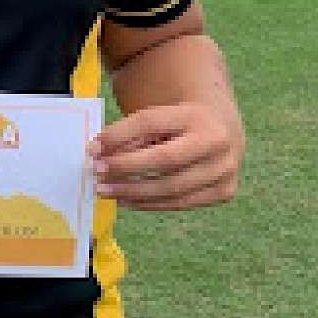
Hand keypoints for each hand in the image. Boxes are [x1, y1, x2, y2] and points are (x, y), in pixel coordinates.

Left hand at [93, 102, 242, 210]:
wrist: (220, 129)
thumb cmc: (176, 123)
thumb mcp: (156, 117)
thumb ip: (129, 131)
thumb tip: (96, 153)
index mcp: (196, 114)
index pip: (150, 123)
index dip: (118, 136)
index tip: (92, 149)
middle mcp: (217, 141)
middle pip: (166, 159)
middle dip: (126, 168)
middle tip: (96, 173)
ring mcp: (225, 169)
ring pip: (174, 187)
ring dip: (134, 192)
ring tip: (105, 190)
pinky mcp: (225, 191)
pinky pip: (182, 203)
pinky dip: (151, 204)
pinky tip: (127, 200)